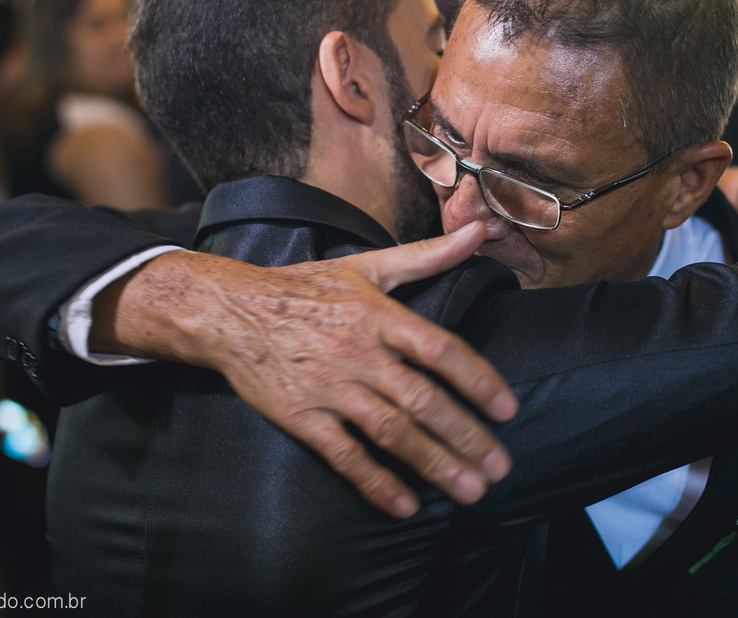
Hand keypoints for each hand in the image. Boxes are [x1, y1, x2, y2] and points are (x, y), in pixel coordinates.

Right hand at [94, 221, 517, 518]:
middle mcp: (359, 353)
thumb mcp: (368, 264)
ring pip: (390, 432)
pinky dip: (376, 482)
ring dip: (433, 464)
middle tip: (500, 467)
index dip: (477, 380)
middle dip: (465, 437)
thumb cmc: (306, 288)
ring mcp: (329, 388)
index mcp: (379, 315)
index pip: (440, 350)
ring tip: (470, 490)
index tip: (507, 409)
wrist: (230, 312)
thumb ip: (428, 255)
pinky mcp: (301, 417)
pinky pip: (344, 455)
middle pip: (421, 400)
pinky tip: (406, 506)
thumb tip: (479, 230)